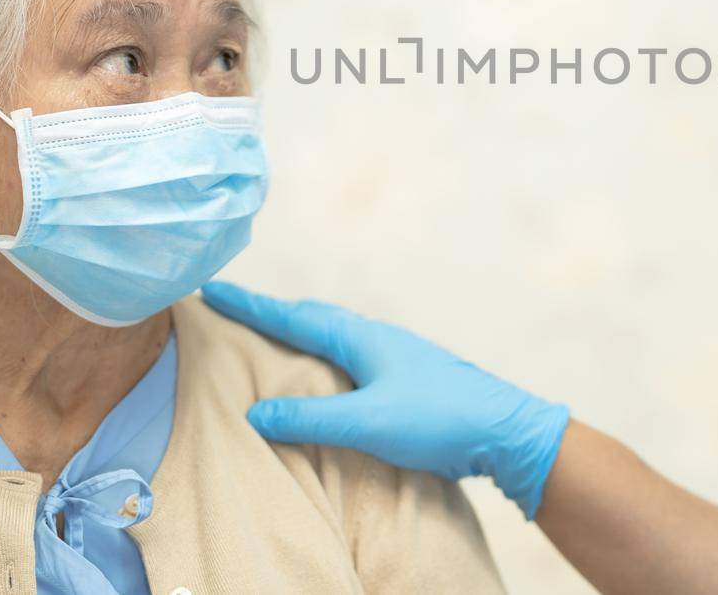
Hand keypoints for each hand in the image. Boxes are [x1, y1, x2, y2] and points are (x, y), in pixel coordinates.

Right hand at [200, 281, 570, 518]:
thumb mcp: (366, 423)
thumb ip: (310, 418)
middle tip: (234, 306)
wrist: (505, 429)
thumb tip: (255, 411)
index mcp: (361, 339)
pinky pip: (353, 354)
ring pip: (335, 334)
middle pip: (313, 316)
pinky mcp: (409, 376)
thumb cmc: (438, 420)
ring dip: (300, 329)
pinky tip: (331, 372)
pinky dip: (326, 353)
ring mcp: (396, 354)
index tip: (212, 288)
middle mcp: (377, 338)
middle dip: (270, 312)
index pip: (292, 317)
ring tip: (274, 334)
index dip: (250, 306)